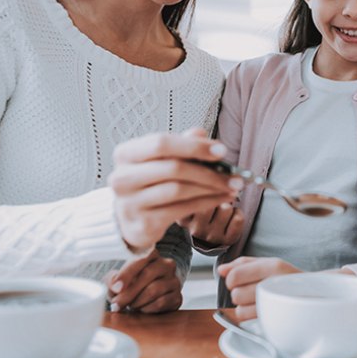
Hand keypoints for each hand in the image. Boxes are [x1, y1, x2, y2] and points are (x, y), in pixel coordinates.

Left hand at [106, 249, 182, 313]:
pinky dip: (147, 308)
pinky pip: (161, 303)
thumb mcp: (119, 280)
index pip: (141, 258)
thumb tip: (115, 286)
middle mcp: (166, 264)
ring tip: (130, 305)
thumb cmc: (131, 285)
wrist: (149, 297)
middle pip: (148, 275)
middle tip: (117, 304)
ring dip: (137, 301)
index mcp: (152, 255)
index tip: (116, 288)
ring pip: (154, 290)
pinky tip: (141, 309)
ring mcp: (174, 280)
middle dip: (129, 292)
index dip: (127, 273)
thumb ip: (113, 280)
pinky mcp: (178, 296)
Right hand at [109, 129, 242, 251]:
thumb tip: (202, 134)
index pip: (161, 143)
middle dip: (209, 171)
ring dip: (211, 188)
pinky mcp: (143, 223)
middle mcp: (122, 177)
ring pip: (179, 190)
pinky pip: (181, 210)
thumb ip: (181, 144)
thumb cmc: (149, 183)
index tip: (221, 151)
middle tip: (233, 175)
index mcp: (126, 154)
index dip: (193, 146)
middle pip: (173, 168)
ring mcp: (130, 202)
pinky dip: (206, 203)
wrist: (128, 219)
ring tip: (232, 187)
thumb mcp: (161, 159)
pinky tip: (221, 199)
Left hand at [215, 257, 300, 320]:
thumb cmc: (286, 277)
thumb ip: (242, 263)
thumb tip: (220, 270)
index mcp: (273, 266)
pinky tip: (259, 308)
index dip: (230, 280)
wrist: (315, 295)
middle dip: (238, 293)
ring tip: (256, 300)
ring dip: (243, 306)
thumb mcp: (268, 263)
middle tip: (250, 290)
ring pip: (239, 310)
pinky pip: (246, 320)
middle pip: (235, 294)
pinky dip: (248, 315)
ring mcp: (276, 303)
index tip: (237, 280)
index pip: (235, 276)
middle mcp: (275, 284)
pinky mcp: (274, 319)